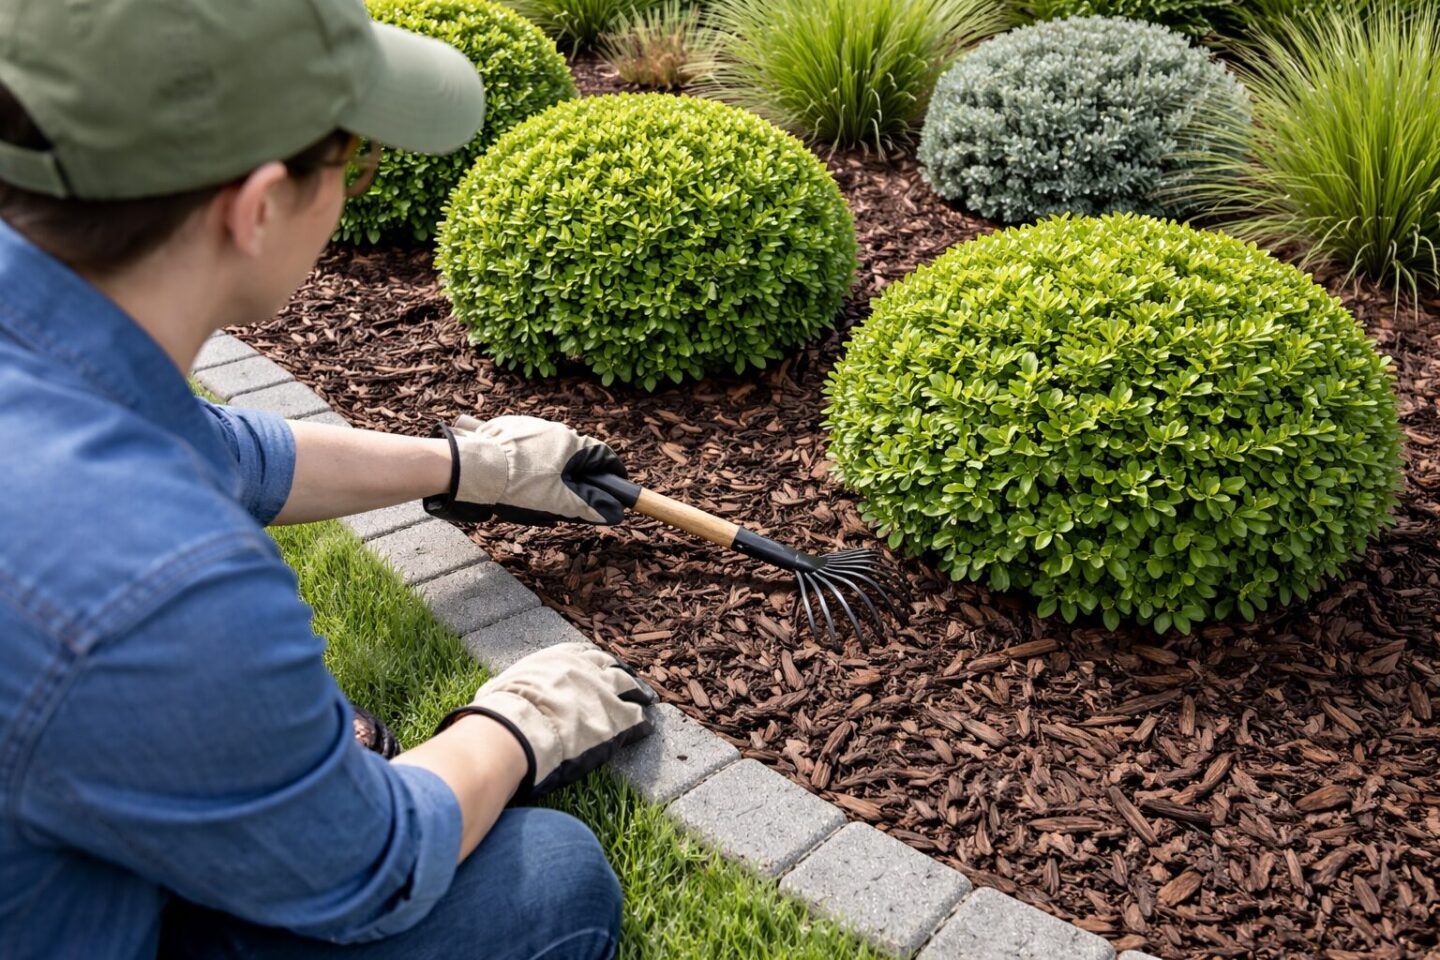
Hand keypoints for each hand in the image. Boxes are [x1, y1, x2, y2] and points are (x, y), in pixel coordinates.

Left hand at [424, 415, 627, 525]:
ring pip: (550, 446)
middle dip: (578, 471)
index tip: (614, 486)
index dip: (611, 472)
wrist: (475, 469)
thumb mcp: (556, 501)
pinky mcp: (509, 426)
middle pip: (576, 451)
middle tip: (570, 493)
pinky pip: (527, 442)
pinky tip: (517, 473)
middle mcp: (553, 428)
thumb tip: (613, 512)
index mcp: (570, 443)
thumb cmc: (519, 485)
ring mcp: (530, 425)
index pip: (602, 455)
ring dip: (552, 463)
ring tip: (537, 486)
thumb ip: (587, 506)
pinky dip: (528, 456)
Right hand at [439, 643, 655, 802]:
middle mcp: (587, 668)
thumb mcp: (503, 688)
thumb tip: (490, 697)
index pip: (583, 654)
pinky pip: (638, 717)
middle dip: (621, 675)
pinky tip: (647, 728)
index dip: (593, 664)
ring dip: (640, 694)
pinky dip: (643, 723)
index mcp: (560, 657)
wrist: (520, 728)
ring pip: (631, 687)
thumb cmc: (504, 709)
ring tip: (648, 701)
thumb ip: (511, 688)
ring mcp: (605, 691)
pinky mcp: (618, 718)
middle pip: (612, 668)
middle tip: (630, 683)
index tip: (599, 669)